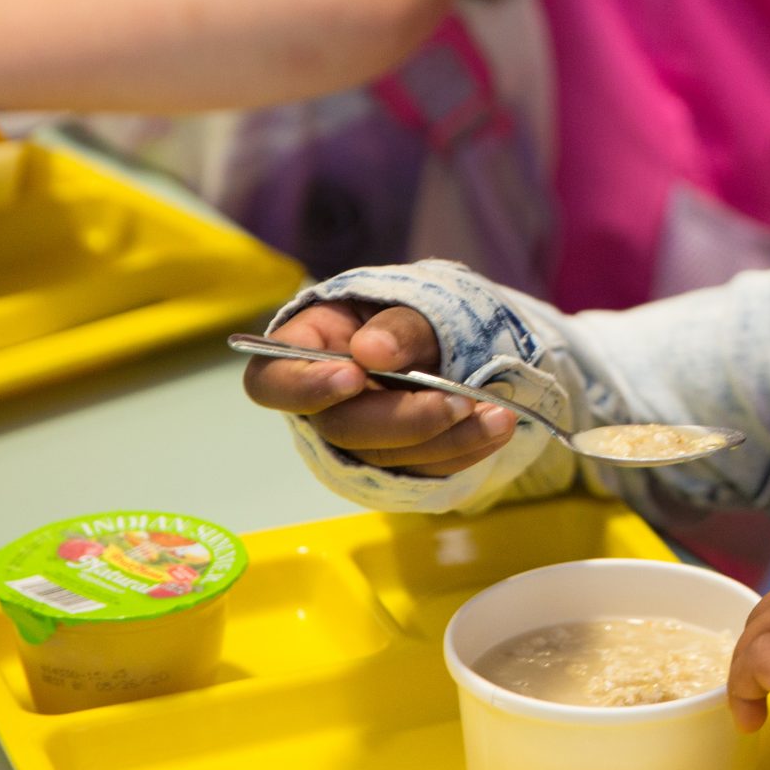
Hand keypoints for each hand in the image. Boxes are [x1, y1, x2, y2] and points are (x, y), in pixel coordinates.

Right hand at [241, 299, 516, 475]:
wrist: (462, 335)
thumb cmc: (419, 309)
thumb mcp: (412, 299)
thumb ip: (397, 324)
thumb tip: (370, 350)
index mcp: (307, 350)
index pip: (272, 381)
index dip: (305, 387)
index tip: (353, 377)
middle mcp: (325, 403)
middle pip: (341, 428)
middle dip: (404, 420)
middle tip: (459, 401)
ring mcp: (360, 439)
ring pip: (387, 457)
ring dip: (447, 439)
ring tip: (497, 415)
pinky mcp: (398, 463)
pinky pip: (424, 470)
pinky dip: (465, 450)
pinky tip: (496, 428)